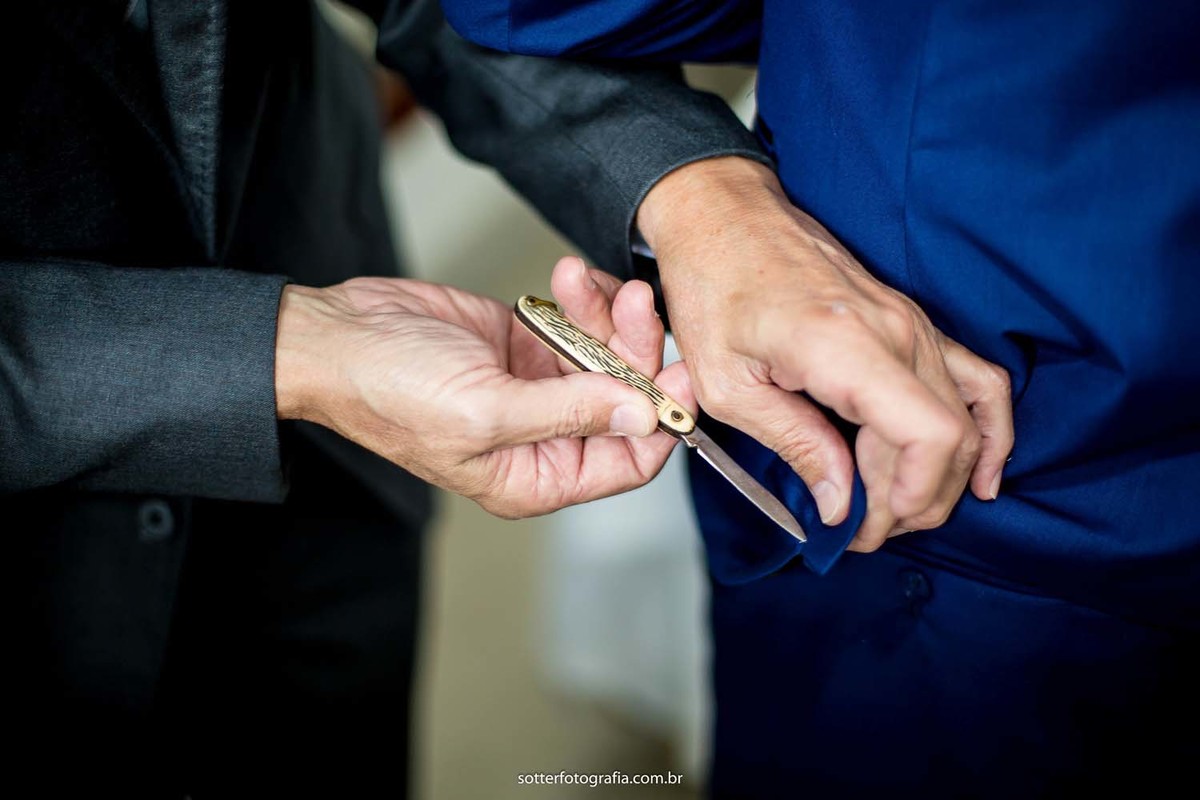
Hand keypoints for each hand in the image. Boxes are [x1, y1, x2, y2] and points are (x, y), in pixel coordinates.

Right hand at [274, 257, 694, 517]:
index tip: (682, 370)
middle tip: (636, 304)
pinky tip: (568, 276)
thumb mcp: (485, 411)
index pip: (630, 459)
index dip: (662, 417)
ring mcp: (540, 386)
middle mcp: (546, 436)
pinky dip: (584, 299)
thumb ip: (570, 413)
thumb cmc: (389, 391)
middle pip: (627, 400)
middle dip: (638, 350)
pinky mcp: (528, 343)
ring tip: (588, 281)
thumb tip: (643, 414)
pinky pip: (580, 324)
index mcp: (537, 476)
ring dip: (610, 315)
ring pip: (609, 356)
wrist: (340, 335)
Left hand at [637, 157, 1012, 550]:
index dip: (909, 497)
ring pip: (965, 418)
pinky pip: (974, 379)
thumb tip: (840, 503)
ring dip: (938, 477)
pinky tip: (982, 473)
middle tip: (862, 529)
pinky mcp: (910, 321)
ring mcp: (911, 322)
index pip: (932, 437)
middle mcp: (895, 330)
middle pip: (952, 439)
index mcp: (846, 346)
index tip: (864, 527)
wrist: (724, 218)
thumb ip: (795, 445)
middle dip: (914, 502)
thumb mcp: (728, 385)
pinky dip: (988, 429)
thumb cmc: (712, 287)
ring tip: (896, 510)